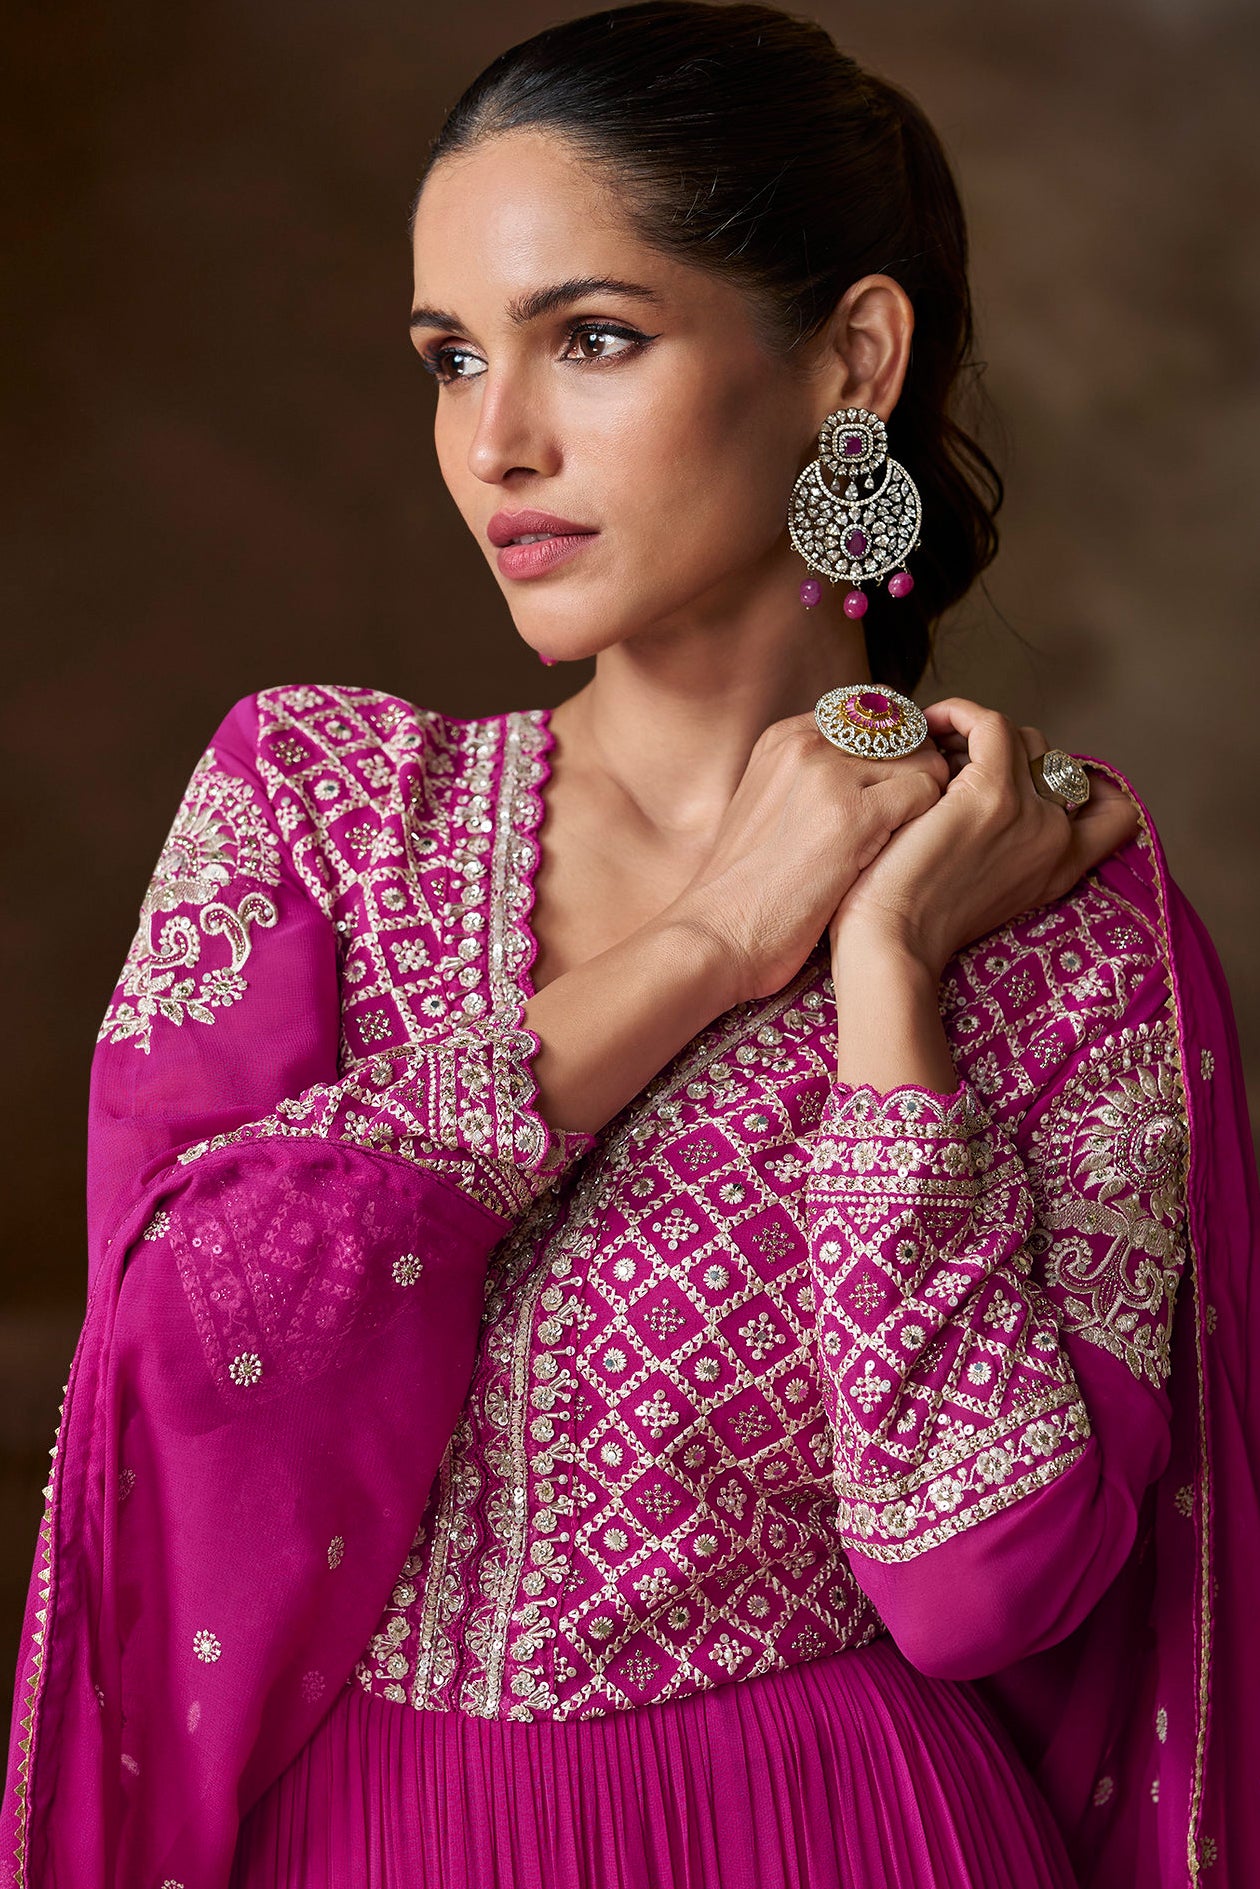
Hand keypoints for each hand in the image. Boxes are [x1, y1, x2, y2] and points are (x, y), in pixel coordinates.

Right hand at [669, 709, 950, 1003]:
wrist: (719, 933)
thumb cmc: (748, 888)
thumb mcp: (770, 808)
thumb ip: (812, 778)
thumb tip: (873, 771)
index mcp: (785, 738)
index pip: (873, 713)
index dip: (897, 751)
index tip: (894, 793)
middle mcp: (806, 744)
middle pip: (902, 733)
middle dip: (916, 774)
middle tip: (907, 823)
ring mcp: (829, 775)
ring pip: (920, 761)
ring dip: (923, 803)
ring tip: (901, 844)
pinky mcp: (853, 814)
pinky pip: (925, 792)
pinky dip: (928, 822)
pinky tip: (902, 855)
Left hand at [826, 697, 1140, 976]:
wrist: (894, 944)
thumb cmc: (917, 923)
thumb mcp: (985, 891)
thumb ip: (1006, 852)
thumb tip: (983, 796)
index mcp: (1063, 869)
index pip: (1115, 814)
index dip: (1085, 785)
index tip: (1031, 779)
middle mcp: (1057, 838)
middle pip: (1054, 762)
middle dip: (1008, 757)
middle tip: (953, 768)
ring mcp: (1029, 812)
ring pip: (1023, 739)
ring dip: (978, 736)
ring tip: (935, 755)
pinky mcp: (991, 793)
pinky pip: (990, 723)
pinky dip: (960, 713)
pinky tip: (928, 725)